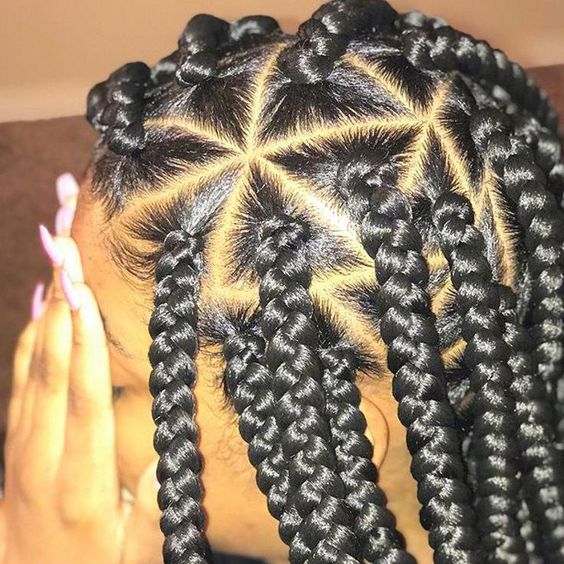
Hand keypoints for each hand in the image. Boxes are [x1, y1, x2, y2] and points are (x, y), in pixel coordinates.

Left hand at [0, 215, 161, 563]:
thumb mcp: (134, 557)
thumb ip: (154, 508)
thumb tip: (170, 452)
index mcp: (79, 482)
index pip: (83, 399)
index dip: (85, 344)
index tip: (85, 293)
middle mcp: (43, 453)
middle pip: (51, 365)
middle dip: (61, 299)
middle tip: (66, 242)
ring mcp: (21, 443)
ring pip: (31, 362)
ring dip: (45, 304)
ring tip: (56, 252)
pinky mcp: (14, 438)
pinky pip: (19, 375)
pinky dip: (29, 331)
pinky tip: (39, 298)